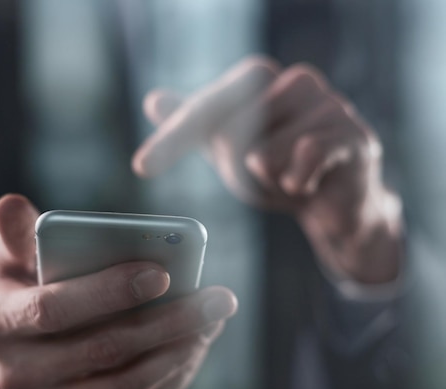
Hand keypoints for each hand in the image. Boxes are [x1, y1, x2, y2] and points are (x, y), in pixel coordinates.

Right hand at [0, 194, 237, 388]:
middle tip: (218, 298)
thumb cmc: (19, 285)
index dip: (106, 293)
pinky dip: (170, 379)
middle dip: (166, 323)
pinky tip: (194, 345)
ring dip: (177, 353)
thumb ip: (16, 234)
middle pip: (100, 353)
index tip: (160, 272)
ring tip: (214, 320)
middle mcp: (15, 374)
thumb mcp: (8, 254)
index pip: (51, 310)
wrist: (14, 343)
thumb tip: (11, 205)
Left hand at [133, 56, 402, 284]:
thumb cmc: (277, 169)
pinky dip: (297, 184)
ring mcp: (330, 104)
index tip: (141, 168)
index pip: (208, 105)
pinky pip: (303, 162)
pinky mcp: (353, 136)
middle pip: (232, 133)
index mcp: (263, 79)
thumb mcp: (227, 148)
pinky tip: (311, 183)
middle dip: (237, 167)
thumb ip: (193, 124)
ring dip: (272, 181)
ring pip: (265, 156)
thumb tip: (153, 100)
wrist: (333, 203)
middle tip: (267, 172)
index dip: (174, 138)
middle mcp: (297, 81)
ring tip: (294, 176)